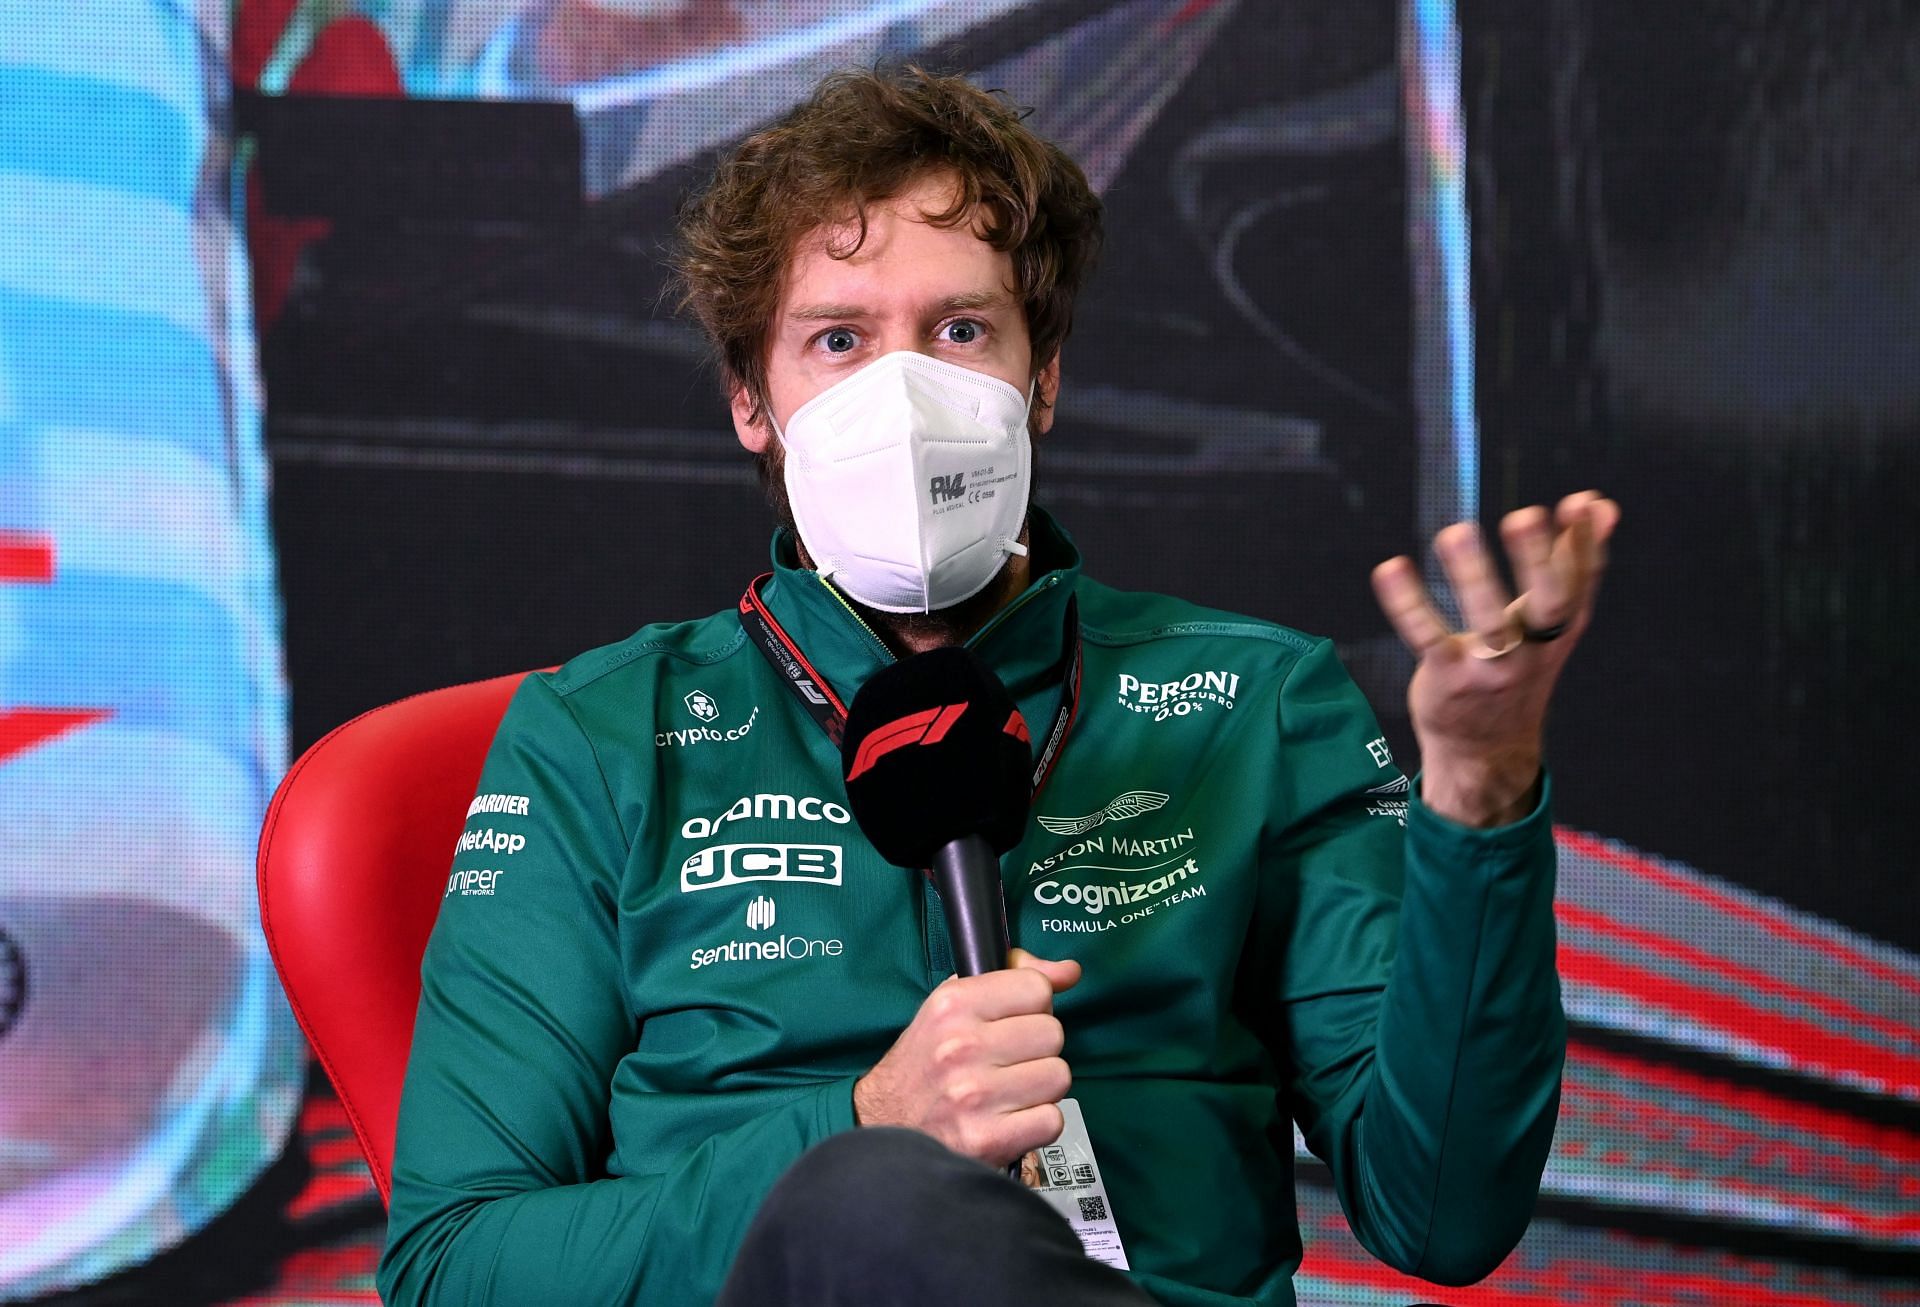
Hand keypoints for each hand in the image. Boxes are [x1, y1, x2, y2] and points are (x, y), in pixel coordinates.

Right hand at [853, 948, 1079, 1166]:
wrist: (883, 1125)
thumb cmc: (924, 1064)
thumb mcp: (952, 1006)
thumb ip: (1012, 978)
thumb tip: (1069, 971)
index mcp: (952, 1005)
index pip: (1037, 989)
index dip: (1032, 1007)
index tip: (1013, 1022)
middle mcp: (961, 1046)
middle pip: (1053, 1033)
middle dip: (1037, 1049)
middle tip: (1008, 1062)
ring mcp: (974, 1095)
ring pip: (1058, 1077)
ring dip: (1040, 1088)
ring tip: (1008, 1091)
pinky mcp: (987, 1139)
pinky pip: (1052, 1119)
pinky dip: (1037, 1123)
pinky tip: (1010, 1120)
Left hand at [1371, 491, 1620, 826]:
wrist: (1486, 748)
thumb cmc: (1519, 665)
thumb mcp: (1553, 620)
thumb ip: (1573, 561)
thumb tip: (1601, 503)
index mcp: (1561, 627)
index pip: (1580, 582)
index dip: (1583, 543)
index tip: (1581, 502)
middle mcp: (1534, 648)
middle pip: (1547, 604)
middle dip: (1539, 561)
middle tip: (1524, 516)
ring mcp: (1493, 666)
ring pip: (1489, 622)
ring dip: (1473, 577)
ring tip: (1456, 532)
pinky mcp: (1450, 677)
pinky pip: (1429, 638)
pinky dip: (1408, 604)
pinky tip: (1391, 568)